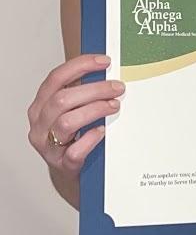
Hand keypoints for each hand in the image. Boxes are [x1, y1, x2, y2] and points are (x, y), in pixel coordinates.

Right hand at [27, 54, 123, 176]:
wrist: (69, 172)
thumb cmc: (72, 138)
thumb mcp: (71, 112)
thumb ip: (81, 95)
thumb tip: (106, 72)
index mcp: (41, 105)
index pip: (56, 78)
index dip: (80, 66)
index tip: (104, 61)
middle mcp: (40, 124)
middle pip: (62, 99)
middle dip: (94, 90)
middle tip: (117, 88)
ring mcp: (48, 146)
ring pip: (67, 122)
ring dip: (94, 110)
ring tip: (114, 106)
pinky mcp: (62, 165)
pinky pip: (75, 151)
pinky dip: (90, 139)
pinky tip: (102, 132)